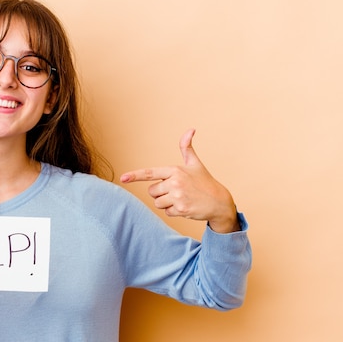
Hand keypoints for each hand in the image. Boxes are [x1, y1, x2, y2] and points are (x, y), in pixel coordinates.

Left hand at [120, 129, 239, 232]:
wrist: (219, 202)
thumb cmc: (205, 182)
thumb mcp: (195, 164)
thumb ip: (187, 148)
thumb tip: (190, 129)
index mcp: (175, 170)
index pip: (150, 173)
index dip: (135, 175)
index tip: (123, 178)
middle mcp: (175, 182)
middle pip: (151, 191)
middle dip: (160, 193)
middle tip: (176, 191)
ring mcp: (177, 196)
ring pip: (157, 203)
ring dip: (166, 203)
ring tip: (181, 198)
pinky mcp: (181, 209)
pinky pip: (166, 212)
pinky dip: (174, 211)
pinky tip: (185, 206)